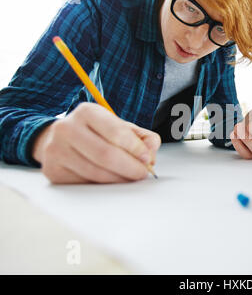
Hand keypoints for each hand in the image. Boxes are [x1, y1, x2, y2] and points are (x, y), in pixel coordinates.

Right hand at [32, 102, 160, 183]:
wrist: (59, 139)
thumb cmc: (95, 133)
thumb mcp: (119, 126)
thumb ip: (141, 137)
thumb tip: (151, 151)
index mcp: (87, 112)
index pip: (116, 132)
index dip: (136, 148)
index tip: (147, 158)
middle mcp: (67, 128)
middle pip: (106, 155)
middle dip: (130, 167)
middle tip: (142, 173)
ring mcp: (56, 150)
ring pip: (96, 172)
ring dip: (119, 179)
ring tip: (130, 178)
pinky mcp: (53, 171)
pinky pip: (86, 183)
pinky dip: (104, 185)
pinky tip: (112, 180)